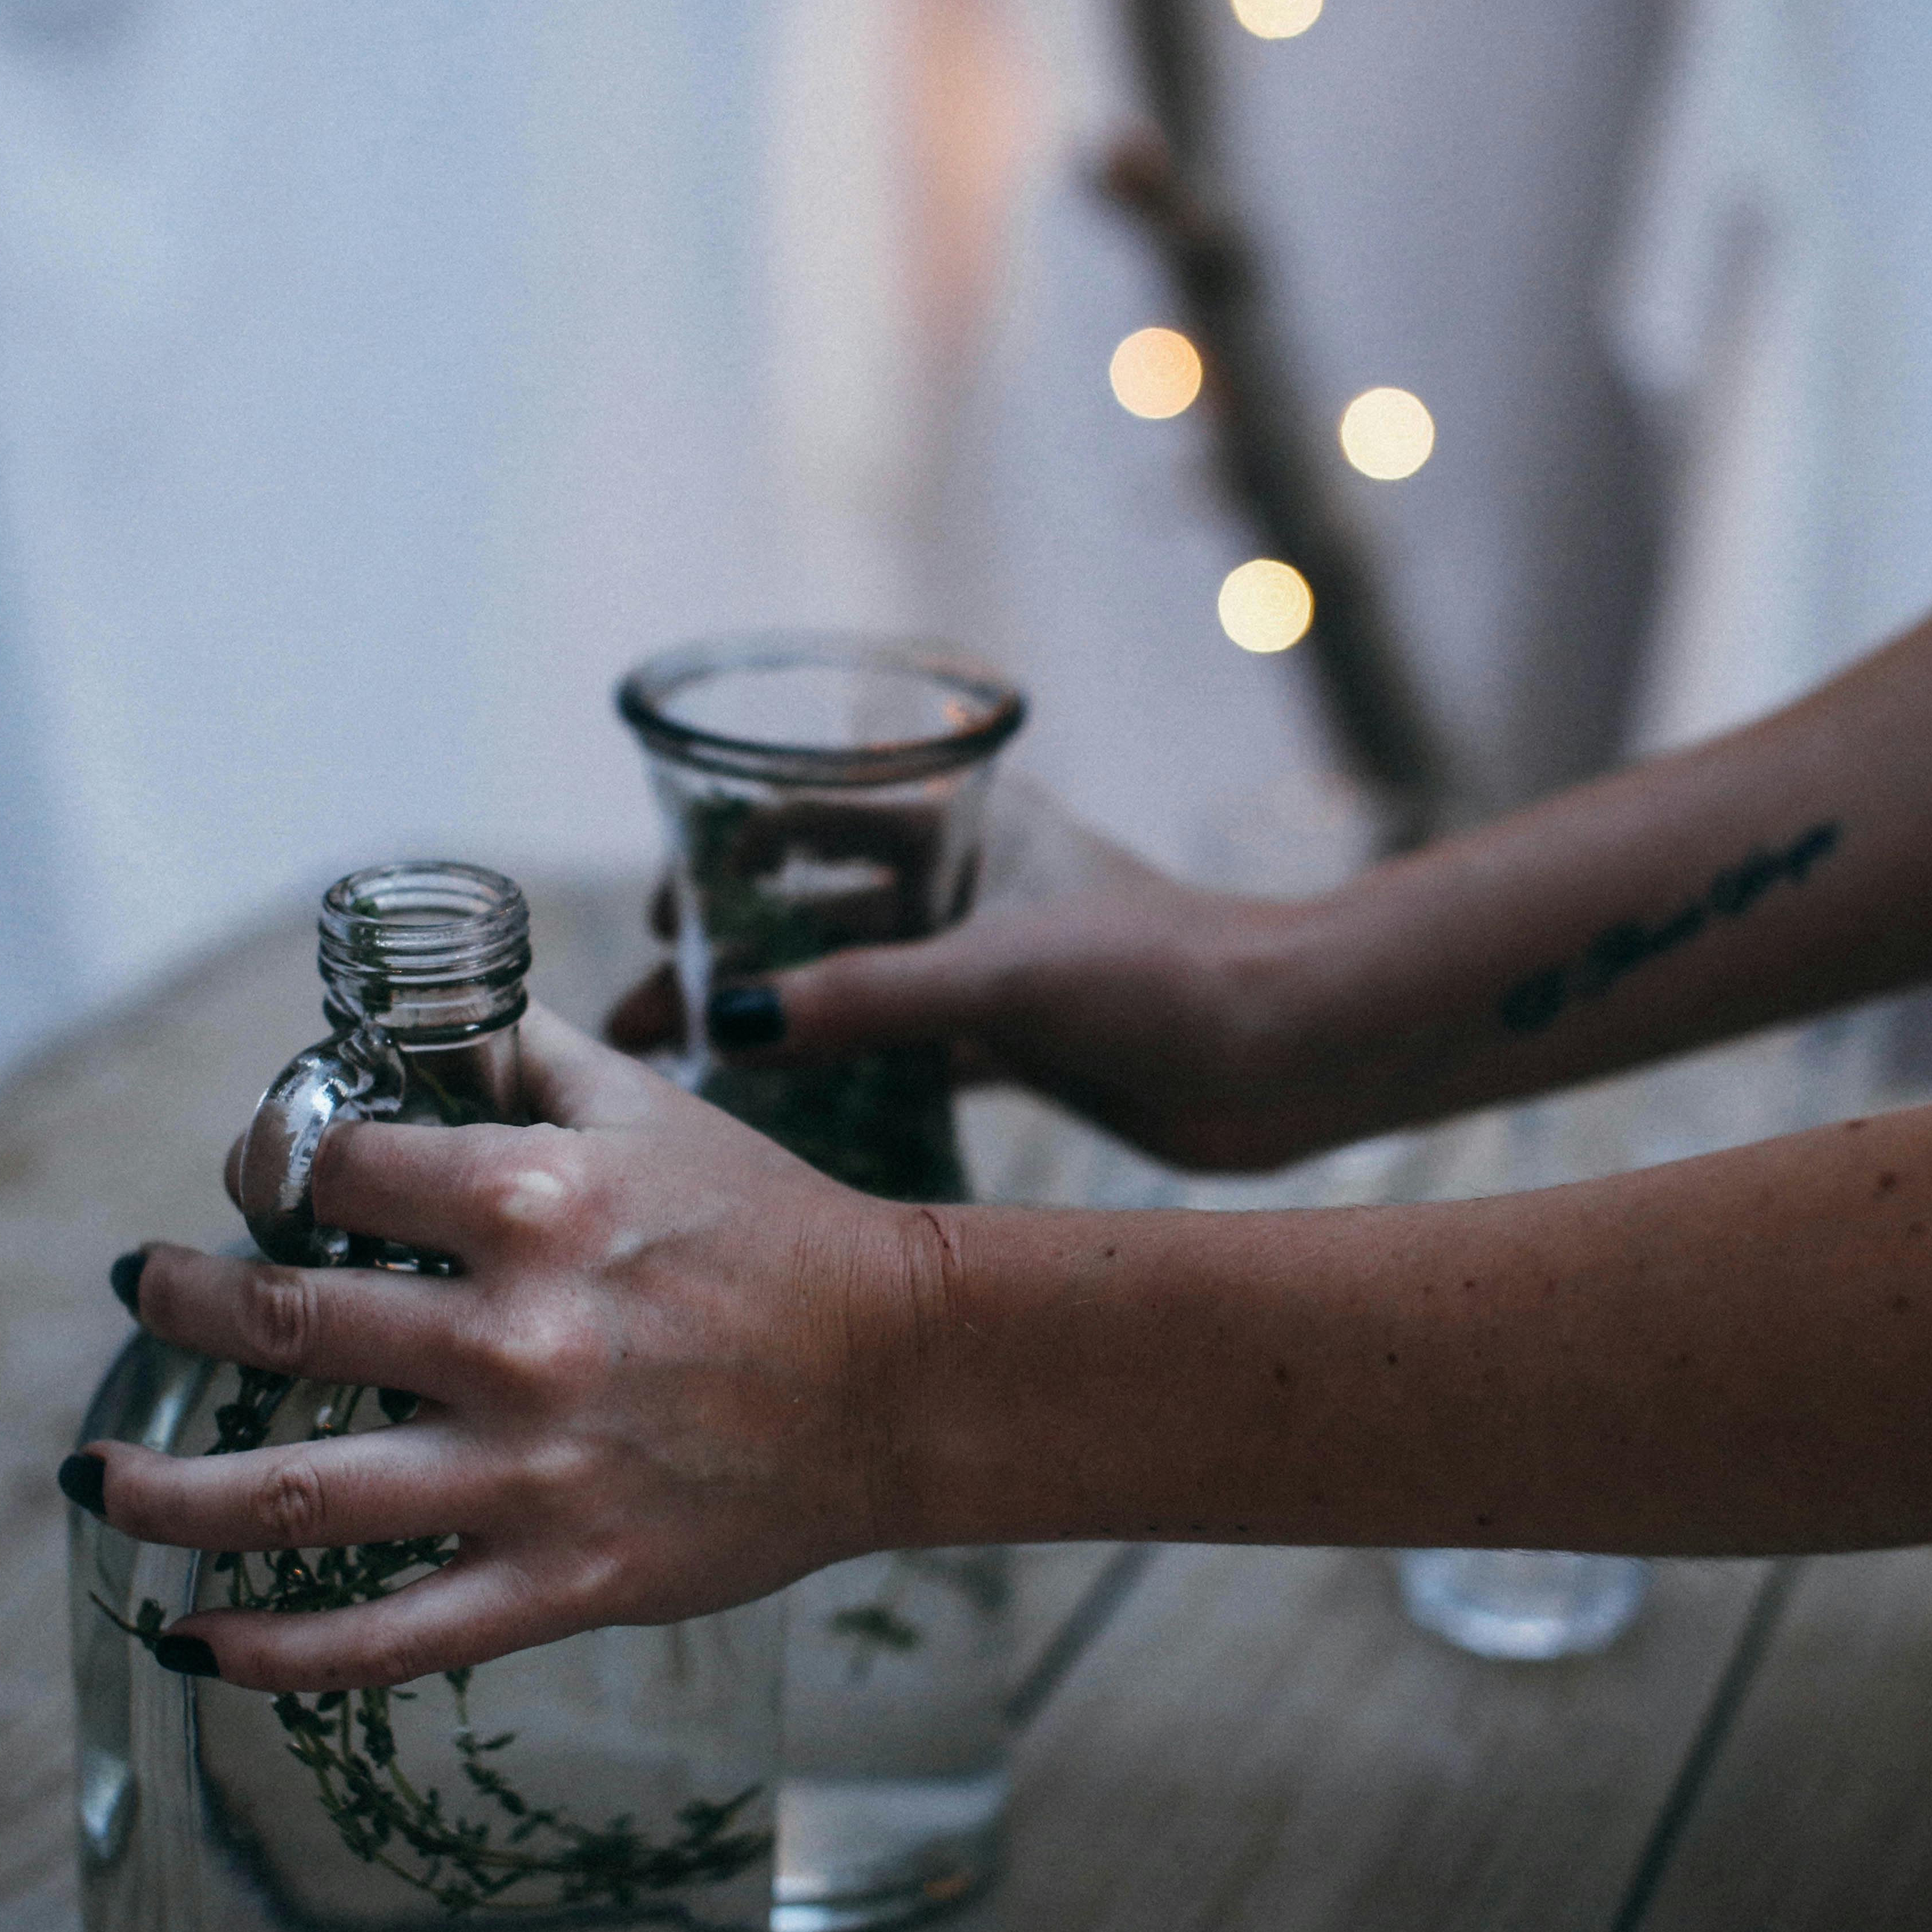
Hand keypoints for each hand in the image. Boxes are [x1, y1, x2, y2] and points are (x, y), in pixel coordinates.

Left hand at [74, 1006, 925, 1689]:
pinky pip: (387, 1637)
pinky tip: (196, 1643)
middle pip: (279, 1317)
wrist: (902, 1375)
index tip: (255, 1182)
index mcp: (534, 1199)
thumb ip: (522, 1056)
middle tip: (141, 1291)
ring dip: (165, 1490)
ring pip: (295, 1491)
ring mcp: (531, 1468)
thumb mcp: (649, 1107)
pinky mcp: (561, 1578)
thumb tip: (417, 1030)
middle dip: (178, 1299)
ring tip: (96, 1474)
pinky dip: (275, 1652)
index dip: (266, 1164)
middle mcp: (515, 1333)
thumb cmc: (773, 1228)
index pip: (330, 1169)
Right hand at [608, 775, 1341, 1169]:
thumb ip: (862, 999)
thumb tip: (729, 1021)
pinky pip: (897, 1053)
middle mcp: (966, 884)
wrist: (1290, 1053)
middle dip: (726, 958)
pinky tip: (774, 1117)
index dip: (723, 859)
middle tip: (641, 1020)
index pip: (807, 814)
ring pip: (847, 988)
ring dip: (773, 1023)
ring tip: (683, 1072)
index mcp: (962, 823)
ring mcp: (986, 963)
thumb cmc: (1163, 977)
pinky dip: (836, 1077)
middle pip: (813, 910)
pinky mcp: (1013, 1040)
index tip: (656, 921)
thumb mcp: (997, 974)